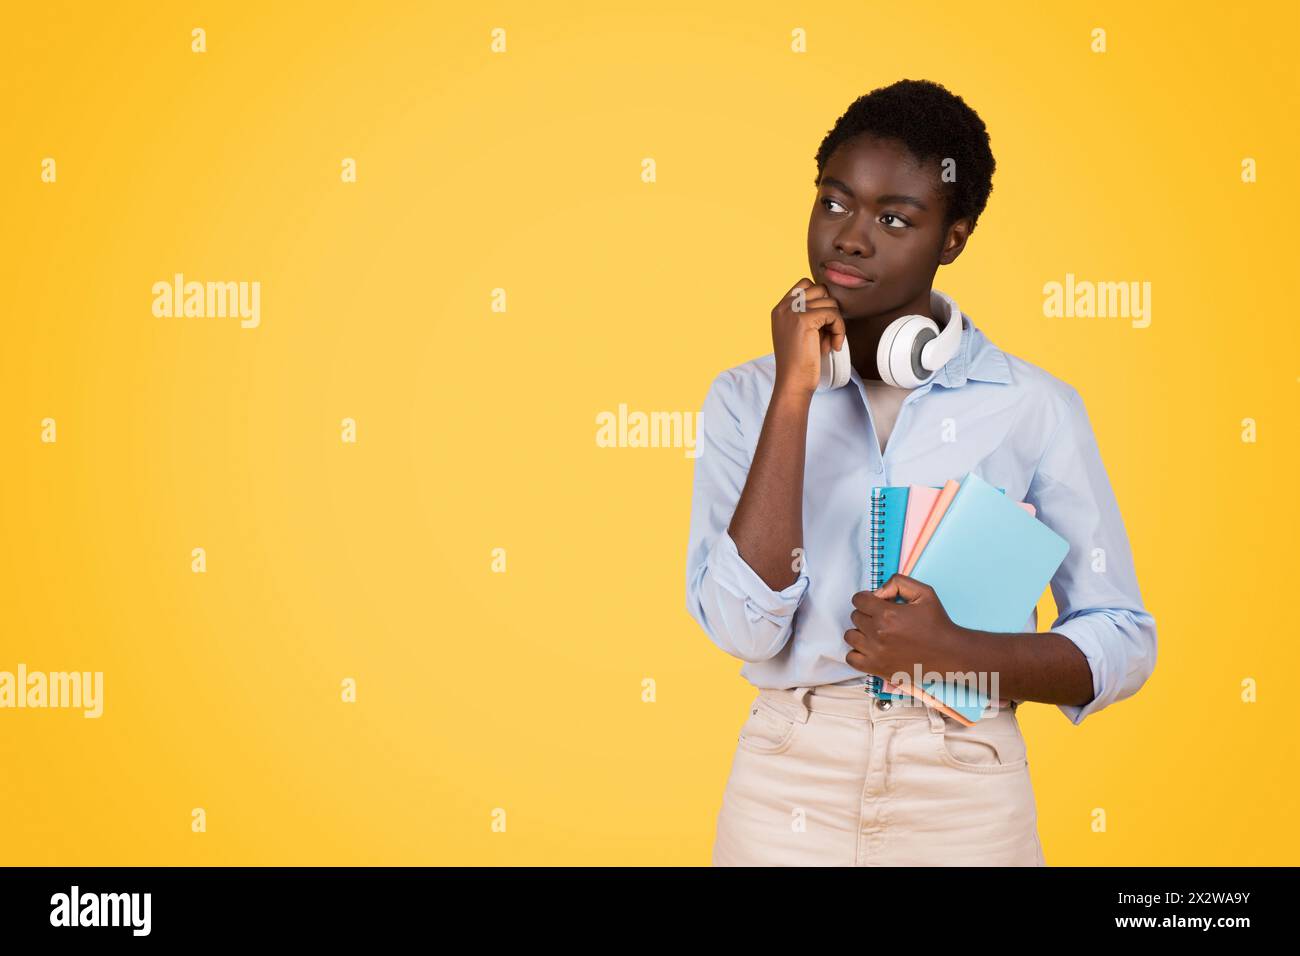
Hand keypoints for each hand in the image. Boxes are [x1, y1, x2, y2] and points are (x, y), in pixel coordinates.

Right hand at [770, 278, 845, 397]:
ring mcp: (793, 311)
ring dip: (835, 323)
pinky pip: (833, 314)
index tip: (823, 323)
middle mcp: (784, 307)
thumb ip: (808, 314)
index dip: (820, 300)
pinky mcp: (804, 320)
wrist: (793, 382)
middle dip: (829, 310)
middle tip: (826, 334)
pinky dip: (839, 330)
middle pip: (821, 290)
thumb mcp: (799, 332)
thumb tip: (832, 299)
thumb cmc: (799, 362)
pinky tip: (834, 345)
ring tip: (828, 342)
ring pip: (830, 302)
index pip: (806, 284)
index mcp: (780, 308)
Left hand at [844, 574, 962, 680]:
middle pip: (855, 617)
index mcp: (887, 614)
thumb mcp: (924, 592)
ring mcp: (876, 653)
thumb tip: (878, 592)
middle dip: (866, 614)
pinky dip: (857, 652)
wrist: (949, 654)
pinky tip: (871, 648)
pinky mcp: (877, 668)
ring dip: (861, 632)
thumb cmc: (937, 623)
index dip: (867, 599)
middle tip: (882, 619)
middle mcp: (878, 633)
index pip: (858, 600)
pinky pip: (851, 658)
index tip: (876, 604)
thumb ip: (898, 583)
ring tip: (876, 633)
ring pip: (850, 636)